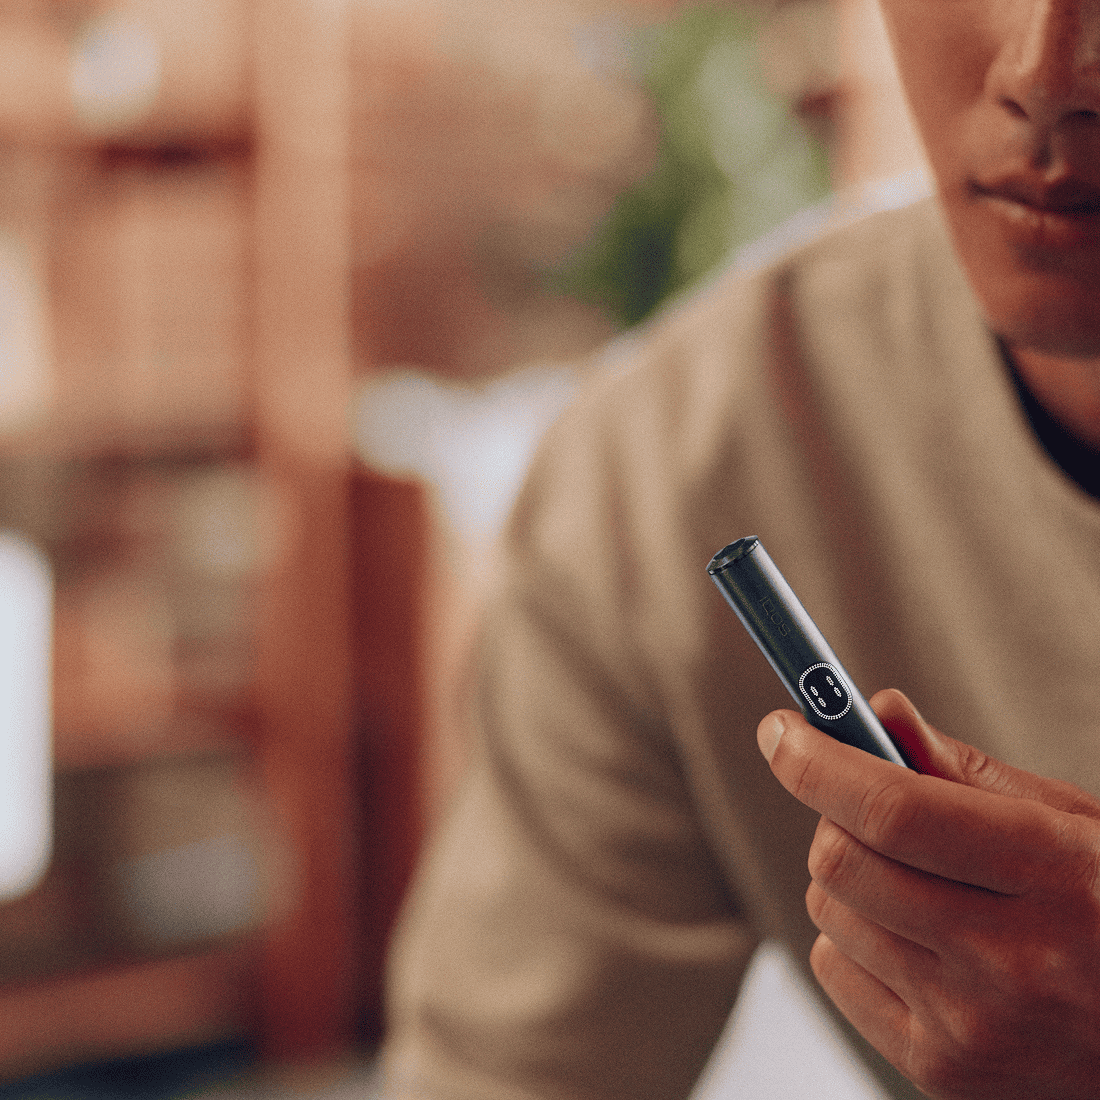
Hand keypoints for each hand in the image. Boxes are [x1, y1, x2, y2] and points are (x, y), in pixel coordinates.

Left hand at [758, 689, 1099, 1099]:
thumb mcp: (1072, 824)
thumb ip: (965, 769)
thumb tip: (877, 710)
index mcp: (1051, 874)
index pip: (890, 810)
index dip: (816, 761)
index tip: (780, 729)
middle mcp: (1009, 958)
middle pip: (841, 860)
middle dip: (833, 815)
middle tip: (863, 807)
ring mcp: (970, 1025)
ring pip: (828, 912)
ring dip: (845, 880)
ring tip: (912, 883)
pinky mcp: (940, 1070)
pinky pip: (833, 970)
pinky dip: (851, 940)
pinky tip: (911, 940)